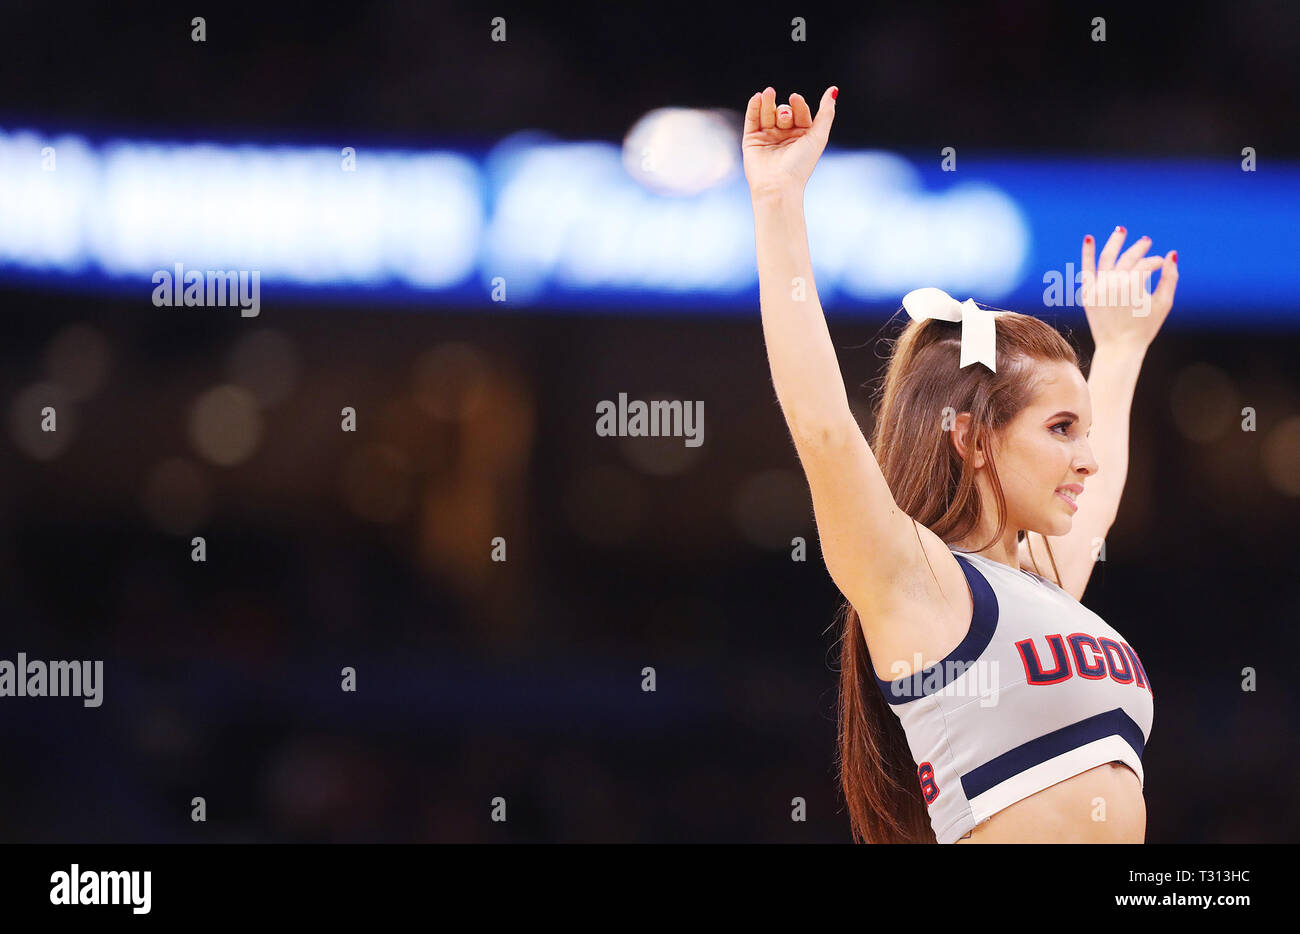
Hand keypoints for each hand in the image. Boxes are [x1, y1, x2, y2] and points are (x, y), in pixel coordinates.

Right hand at [742, 85, 836, 198]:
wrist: (778, 186)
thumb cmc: (800, 165)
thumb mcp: (818, 137)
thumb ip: (826, 113)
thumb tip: (833, 89)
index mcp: (801, 136)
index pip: (800, 112)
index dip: (798, 104)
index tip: (795, 99)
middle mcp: (784, 136)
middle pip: (783, 112)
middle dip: (784, 110)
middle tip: (785, 116)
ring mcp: (767, 137)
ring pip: (767, 113)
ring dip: (768, 101)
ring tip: (768, 92)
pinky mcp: (751, 140)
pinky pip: (752, 120)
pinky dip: (754, 107)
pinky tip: (758, 97)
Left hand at [1080, 226, 1178, 350]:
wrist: (1118, 347)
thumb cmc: (1144, 327)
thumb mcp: (1163, 303)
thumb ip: (1171, 278)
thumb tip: (1172, 254)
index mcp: (1134, 286)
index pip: (1146, 264)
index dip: (1156, 262)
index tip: (1161, 265)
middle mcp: (1114, 284)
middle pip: (1128, 258)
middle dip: (1139, 248)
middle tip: (1146, 241)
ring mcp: (1099, 288)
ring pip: (1106, 258)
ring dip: (1115, 242)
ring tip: (1121, 230)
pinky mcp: (1088, 294)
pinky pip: (1086, 269)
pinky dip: (1087, 253)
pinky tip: (1089, 238)